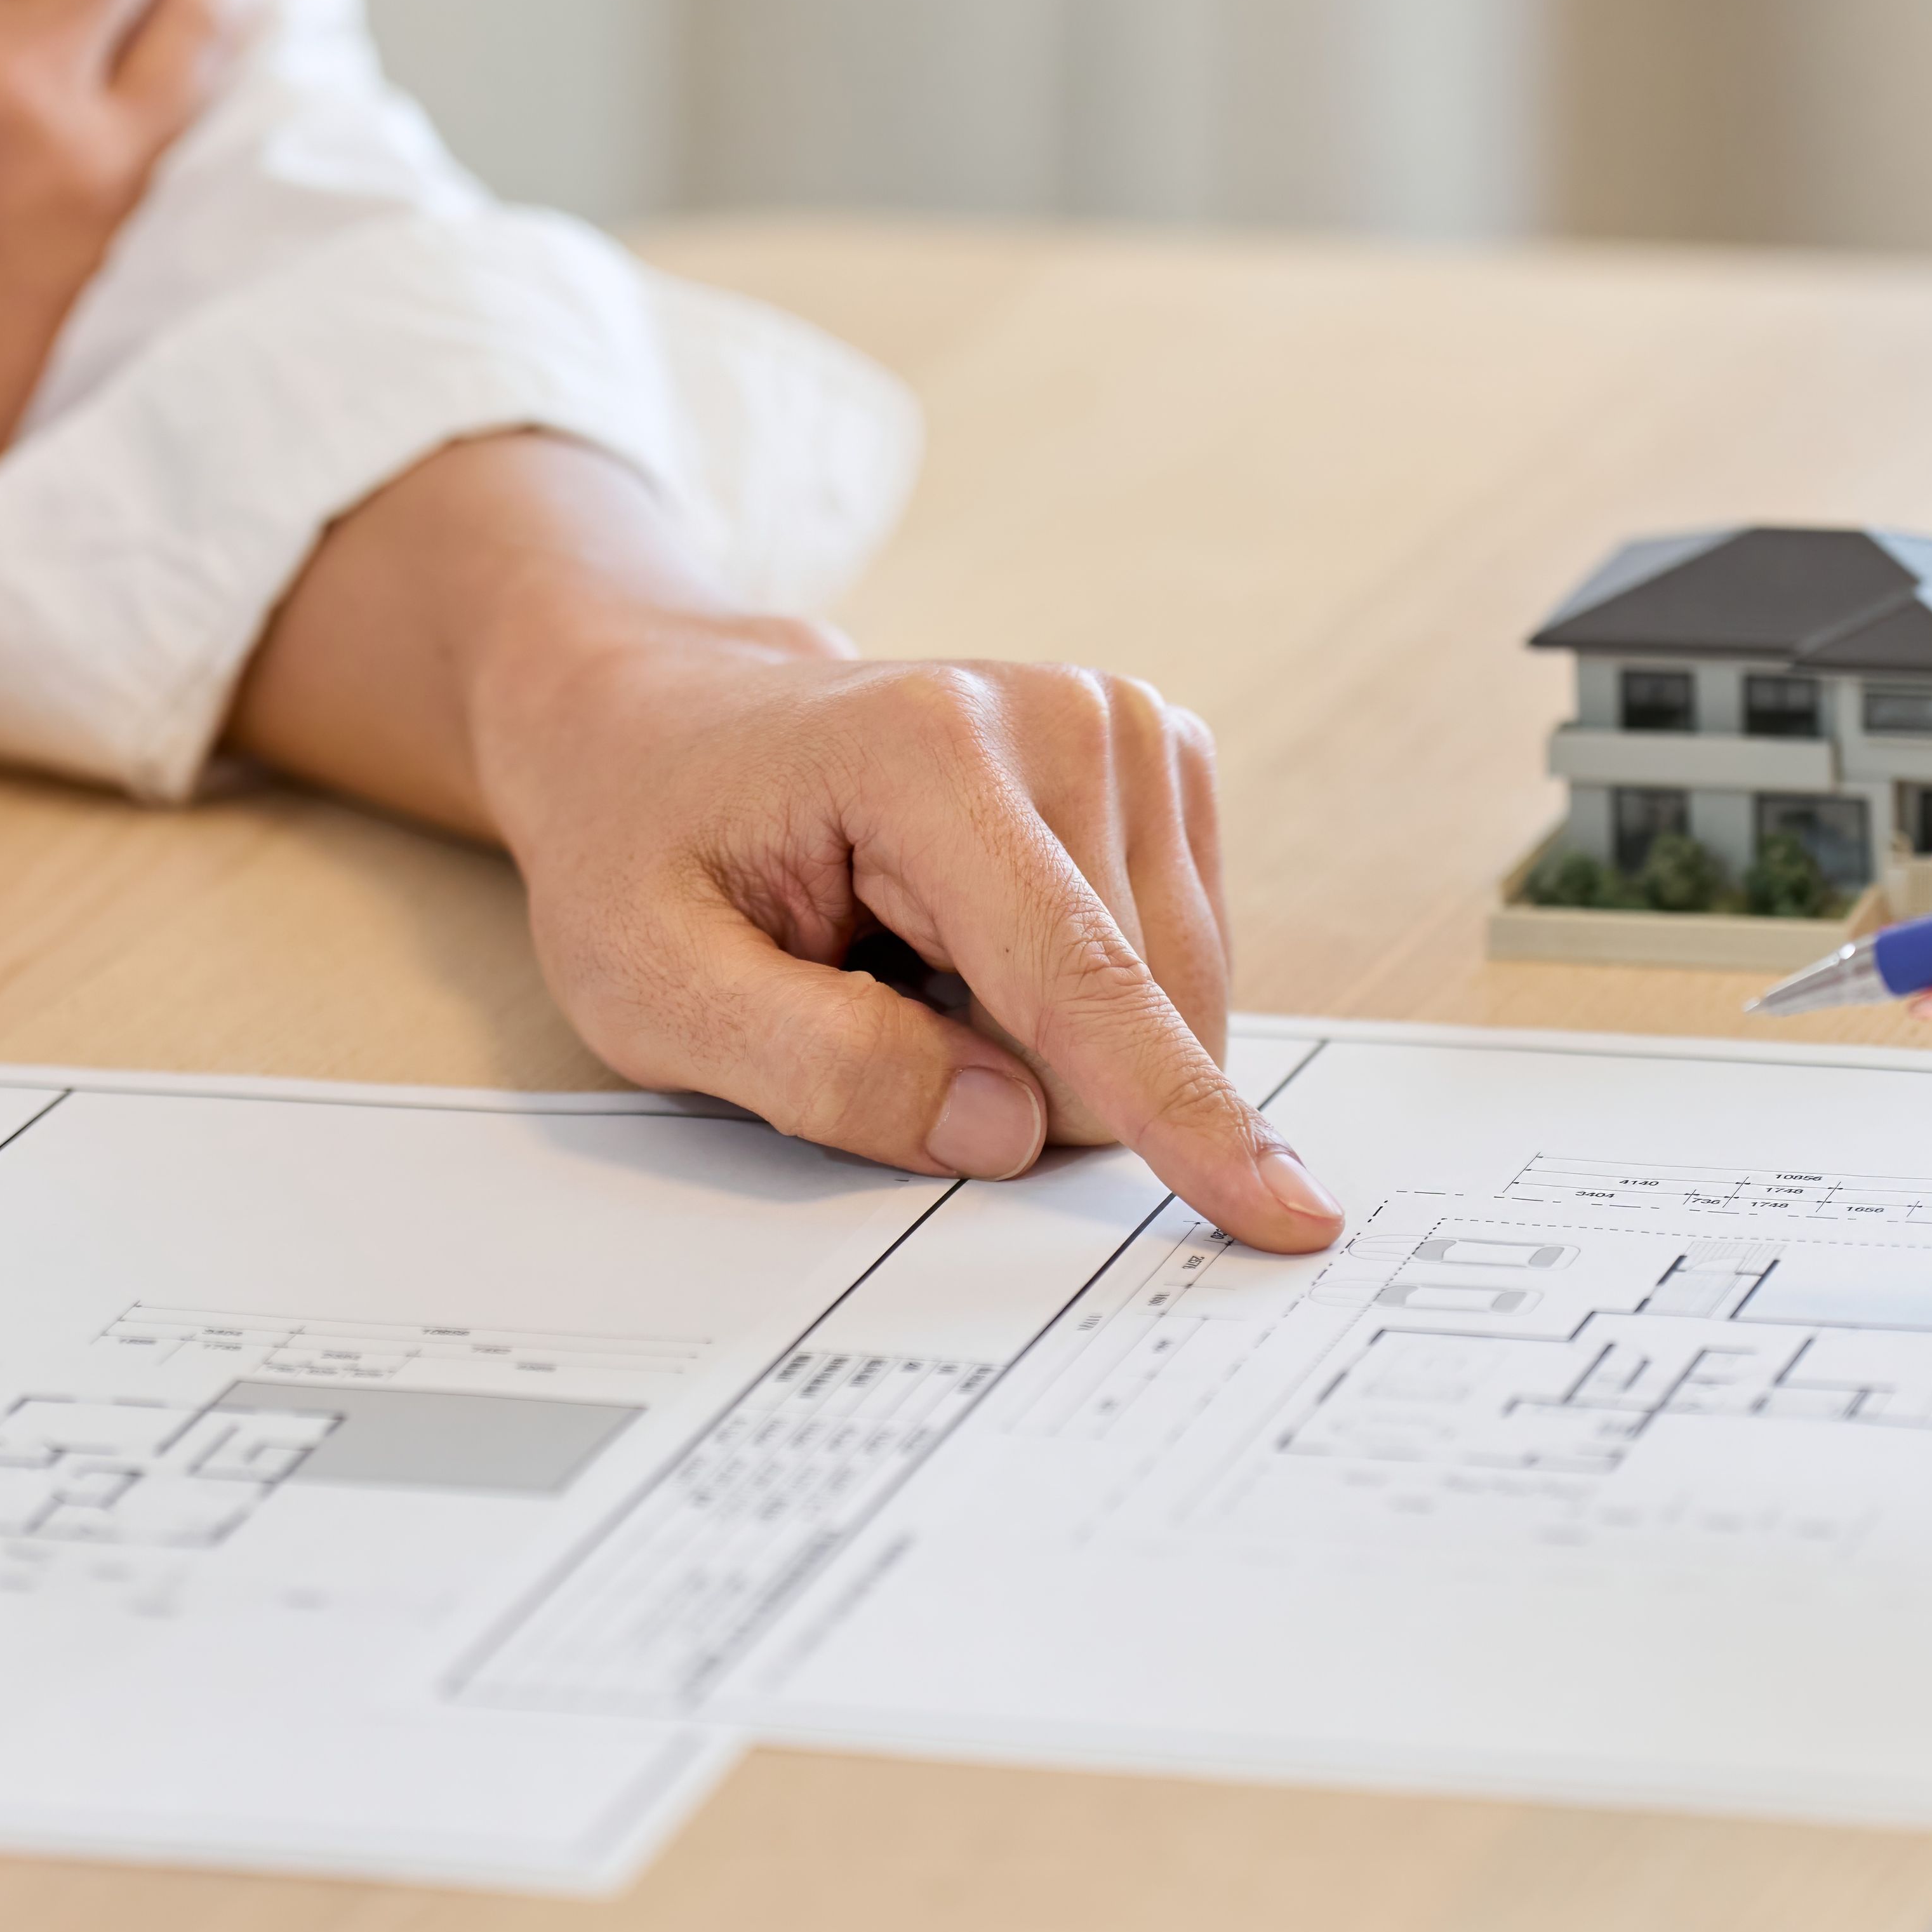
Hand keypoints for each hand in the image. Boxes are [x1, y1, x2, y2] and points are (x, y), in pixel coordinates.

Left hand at [226, 434, 1344, 1252]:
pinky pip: (1179, 961)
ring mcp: (1124, 724)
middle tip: (875, 1005)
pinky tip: (976, 935)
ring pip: (1172, 998)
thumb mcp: (651, 987)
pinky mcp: (1159, 757)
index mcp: (926, 754)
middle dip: (1024, 1082)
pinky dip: (1085, 993)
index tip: (1285, 1216)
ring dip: (1047, 1038)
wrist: (661, 727)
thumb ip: (818, 1069)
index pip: (1080, 979)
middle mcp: (1059, 715)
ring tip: (913, 956)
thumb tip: (1003, 1132)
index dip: (1178, 1114)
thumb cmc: (647, 852)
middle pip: (1130, 1013)